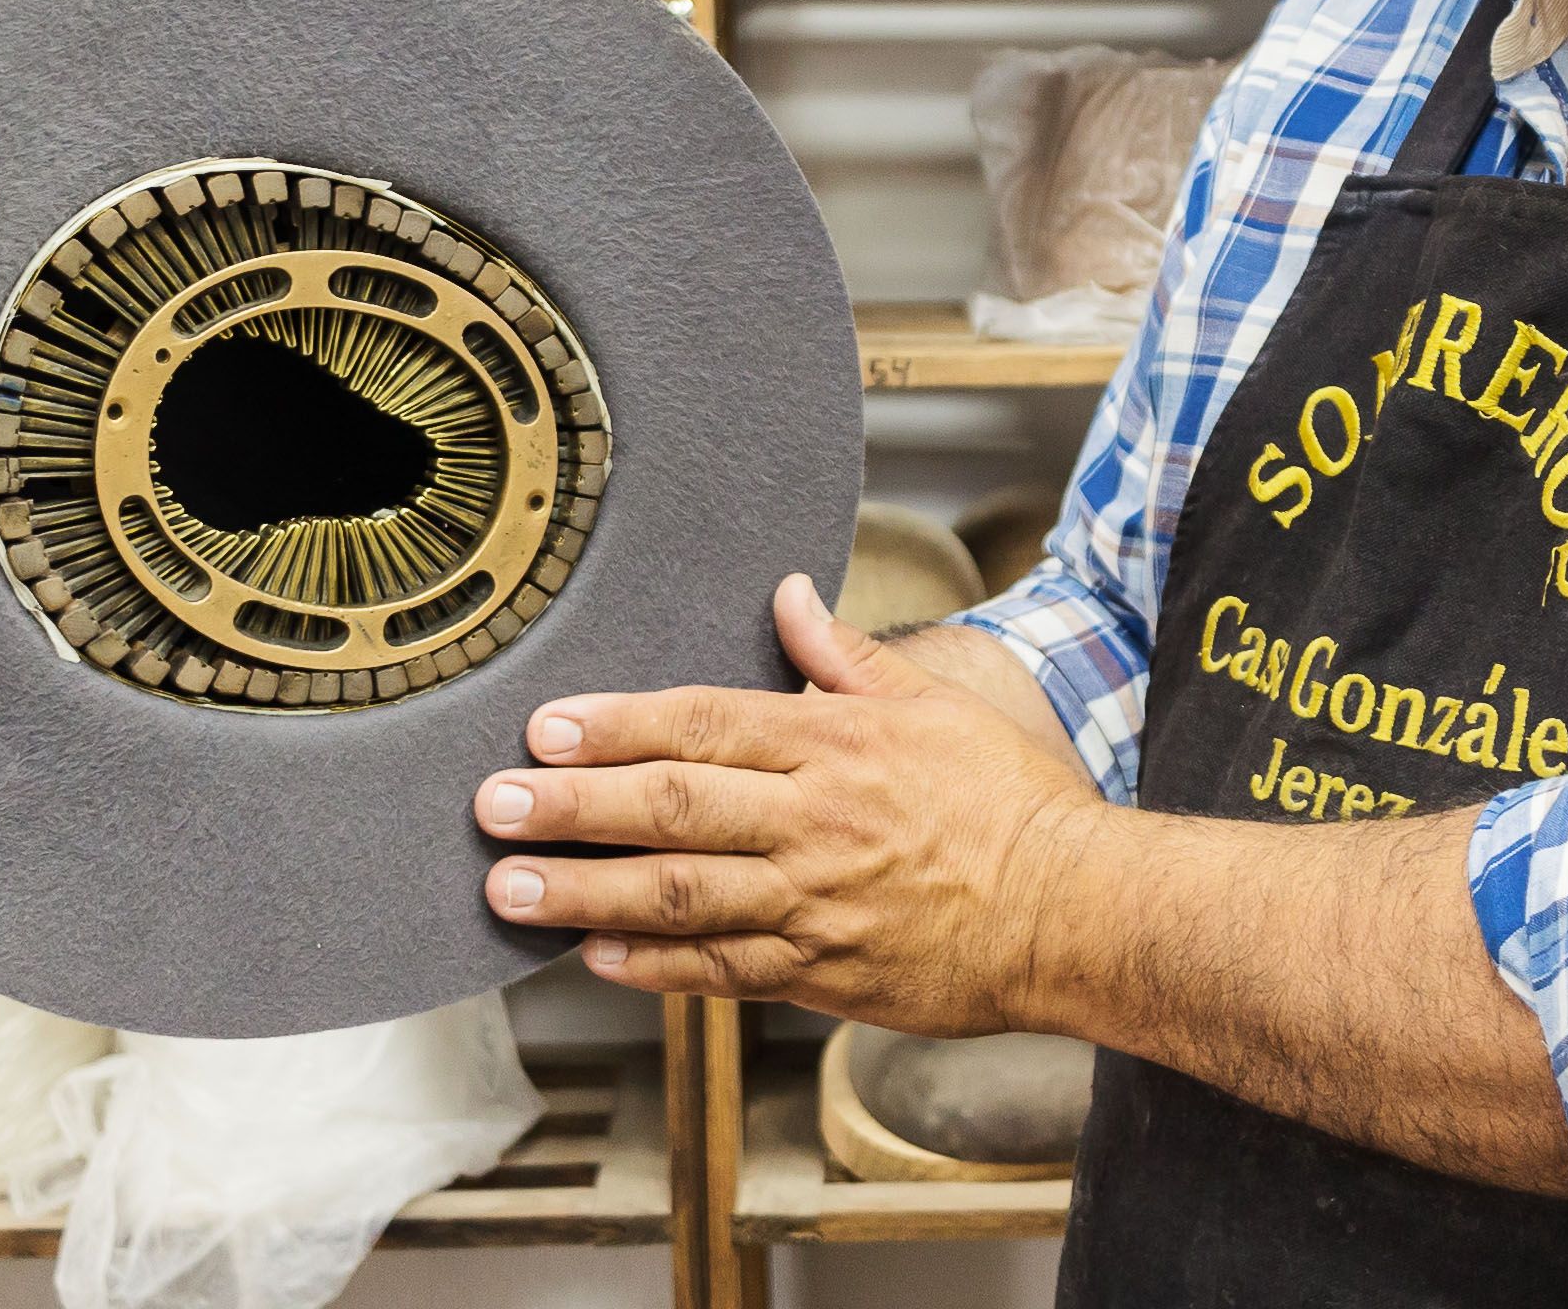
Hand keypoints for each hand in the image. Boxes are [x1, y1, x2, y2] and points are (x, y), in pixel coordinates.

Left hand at [476, 574, 1108, 1033]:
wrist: (1073, 910)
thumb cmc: (1008, 802)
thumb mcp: (934, 704)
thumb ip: (846, 656)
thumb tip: (789, 595)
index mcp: (837, 745)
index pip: (705, 724)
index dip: (618, 726)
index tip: (546, 728)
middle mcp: (816, 823)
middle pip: (675, 810)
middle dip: (574, 807)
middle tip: (493, 806)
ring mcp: (815, 904)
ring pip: (682, 898)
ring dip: (586, 892)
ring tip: (511, 888)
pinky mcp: (823, 972)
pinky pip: (723, 972)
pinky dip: (654, 968)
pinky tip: (595, 955)